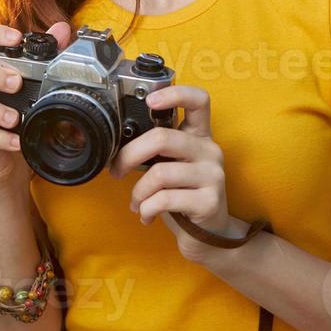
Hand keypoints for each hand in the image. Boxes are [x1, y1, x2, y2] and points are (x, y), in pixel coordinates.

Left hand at [108, 85, 251, 264]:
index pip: (199, 100)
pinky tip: (147, 215)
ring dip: (138, 192)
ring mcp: (213, 175)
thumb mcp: (173, 167)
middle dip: (129, 155)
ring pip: (159, 173)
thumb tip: (118, 144)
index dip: (174, 93)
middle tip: (117, 171)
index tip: (149, 101)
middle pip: (162, 137)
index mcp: (200, 136)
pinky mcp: (209, 201)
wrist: (208, 237)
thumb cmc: (183, 197)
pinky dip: (146, 209)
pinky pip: (164, 199)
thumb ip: (157, 151)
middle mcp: (210, 150)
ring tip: (137, 203)